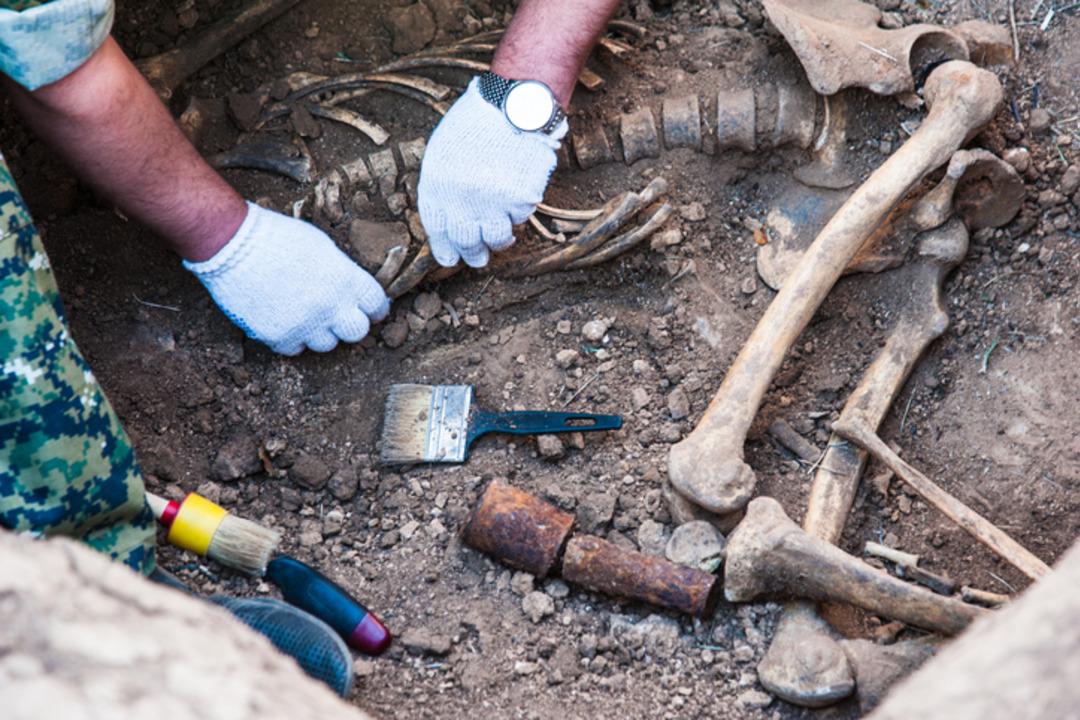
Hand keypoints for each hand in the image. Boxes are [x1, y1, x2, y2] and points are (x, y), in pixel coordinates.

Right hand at [184, 202, 389, 354]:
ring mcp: (305, 324)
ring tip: (303, 312)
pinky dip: (292, 338)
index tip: (370, 311)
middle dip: (350, 324)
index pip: (376, 305)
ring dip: (319, 332)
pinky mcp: (279, 337)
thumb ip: (342, 272)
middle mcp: (330, 306)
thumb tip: (352, 290)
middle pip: (356, 332)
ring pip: (326, 344)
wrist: (232, 244)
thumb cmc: (276, 237)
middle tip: (337, 316)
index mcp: (346, 279)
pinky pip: (295, 349)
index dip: (374, 309)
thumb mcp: (322, 246)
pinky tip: (283, 319)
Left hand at [418, 77, 566, 267]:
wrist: (513, 104)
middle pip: (466, 242)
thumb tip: (448, 220)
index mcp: (437, 184)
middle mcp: (462, 199)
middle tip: (479, 260)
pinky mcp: (520, 200)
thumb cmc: (477, 123)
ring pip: (497, 239)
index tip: (451, 259)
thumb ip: (442, 185)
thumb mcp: (443, 150)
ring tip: (504, 236)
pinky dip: (519, 212)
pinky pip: (520, 218)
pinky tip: (518, 194)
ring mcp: (492, 202)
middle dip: (473, 256)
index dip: (445, 249)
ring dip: (500, 240)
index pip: (437, 230)